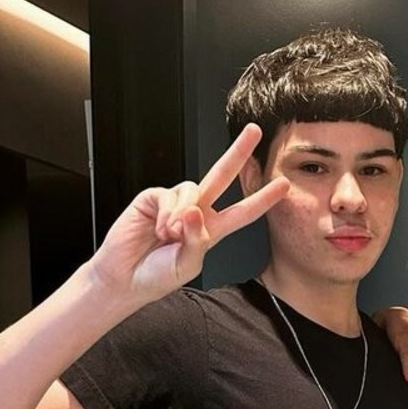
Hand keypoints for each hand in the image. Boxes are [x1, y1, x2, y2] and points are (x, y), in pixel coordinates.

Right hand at [88, 123, 288, 308]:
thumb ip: (197, 241)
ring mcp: (176, 203)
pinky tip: (158, 228)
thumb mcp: (187, 265)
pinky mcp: (155, 197)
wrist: (124, 276)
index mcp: (212, 231)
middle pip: (222, 177)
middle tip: (254, 131)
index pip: (242, 212)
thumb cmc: (157, 275)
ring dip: (182, 216)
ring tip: (169, 236)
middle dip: (238, 153)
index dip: (262, 199)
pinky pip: (169, 195)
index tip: (283, 185)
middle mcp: (197, 212)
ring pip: (193, 190)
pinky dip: (167, 213)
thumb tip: (195, 211)